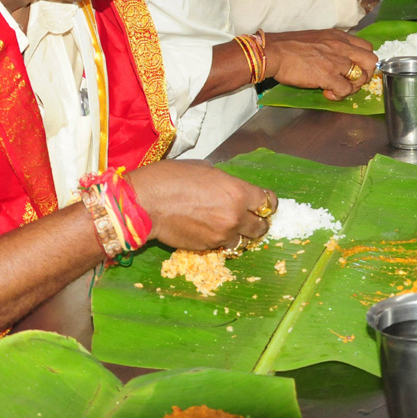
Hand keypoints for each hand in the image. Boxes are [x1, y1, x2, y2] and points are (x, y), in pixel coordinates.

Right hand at [128, 160, 274, 251]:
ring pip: (244, 240)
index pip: (268, 202)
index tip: (264, 203)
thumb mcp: (205, 169)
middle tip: (251, 218)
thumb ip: (224, 182)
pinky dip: (222, 241)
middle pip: (261, 227)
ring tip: (229, 227)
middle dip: (258, 222)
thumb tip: (228, 188)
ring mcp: (222, 234)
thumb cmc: (172, 178)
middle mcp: (235, 216)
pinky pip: (224, 246)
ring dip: (240, 234)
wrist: (148, 203)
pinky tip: (212, 231)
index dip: (268, 202)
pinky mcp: (208, 248)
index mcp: (238, 192)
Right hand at [266, 29, 377, 99]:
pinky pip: (345, 90)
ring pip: (361, 78)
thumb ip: (332, 46)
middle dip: (364, 74)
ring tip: (337, 89)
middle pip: (371, 62)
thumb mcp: (318, 38)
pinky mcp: (328, 76)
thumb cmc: (290, 46)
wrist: (274, 52)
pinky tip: (327, 93)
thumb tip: (339, 59)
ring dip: (351, 87)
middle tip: (351, 81)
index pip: (367, 47)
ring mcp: (336, 61)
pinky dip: (339, 95)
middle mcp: (341, 47)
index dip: (364, 61)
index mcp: (339, 37)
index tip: (354, 69)